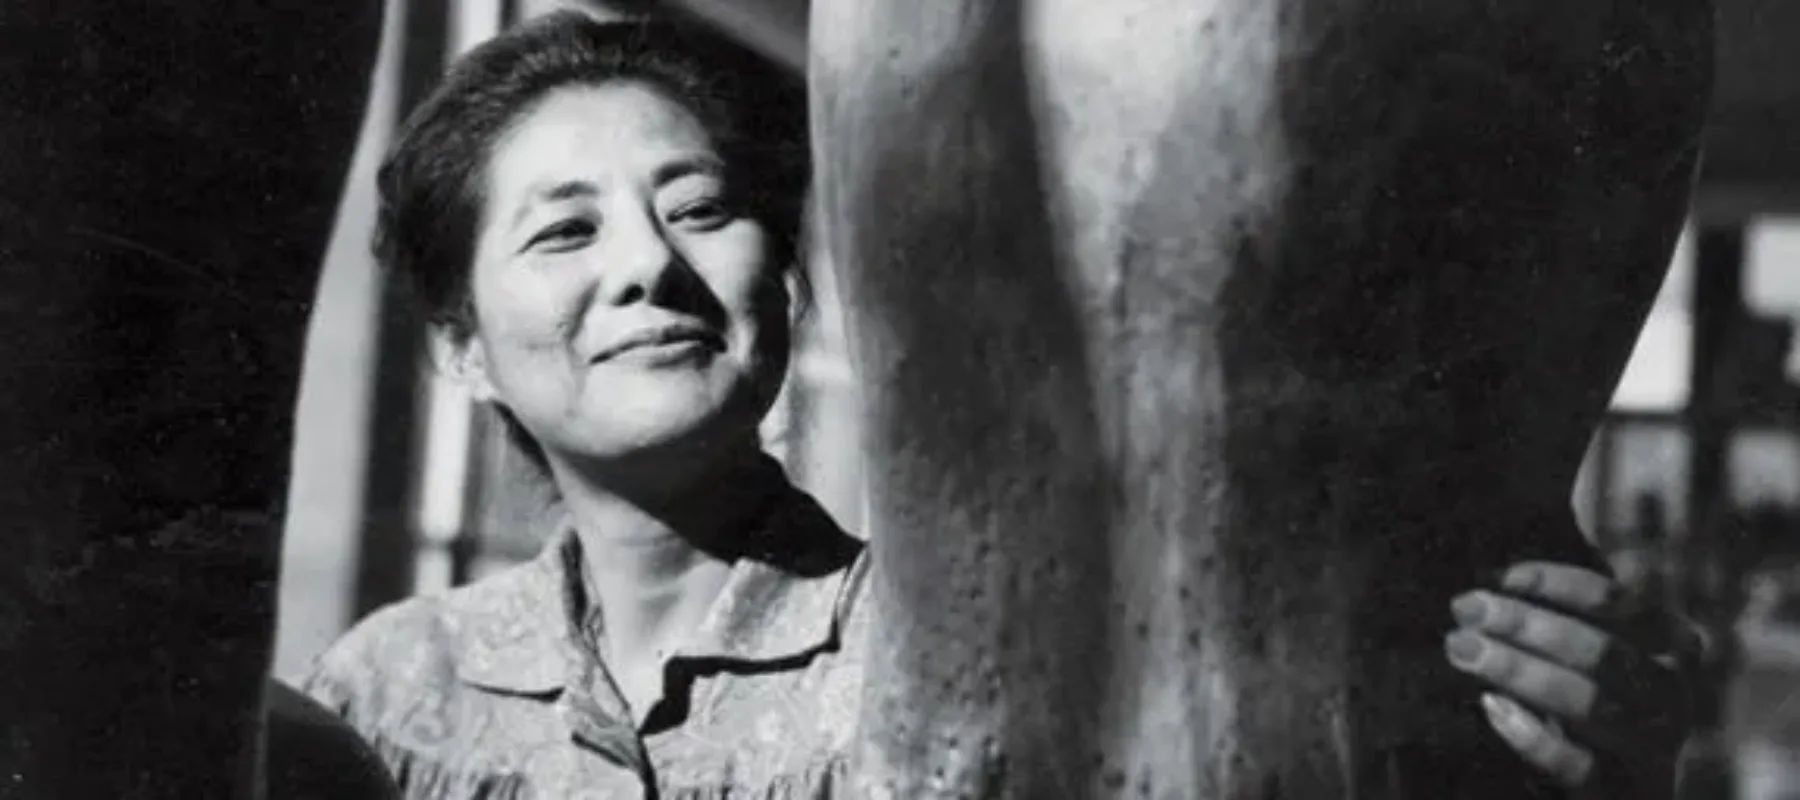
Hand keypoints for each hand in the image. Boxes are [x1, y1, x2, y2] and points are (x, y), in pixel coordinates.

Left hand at [1443, 561, 1691, 797]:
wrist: (1628, 787)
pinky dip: (1530, 733)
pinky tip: (1490, 706)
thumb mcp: (1599, 651)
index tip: (1500, 577)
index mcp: (1673, 645)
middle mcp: (1670, 693)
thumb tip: (1492, 582)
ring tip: (1461, 646)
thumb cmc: (1600, 700)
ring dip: (1517, 668)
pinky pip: (1574, 763)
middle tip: (1465, 607)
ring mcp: (1650, 746)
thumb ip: (1566, 616)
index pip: (1615, 601)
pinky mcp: (1619, 789)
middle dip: (1524, 624)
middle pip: (1597, 650)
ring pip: (1586, 702)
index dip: (1554, 583)